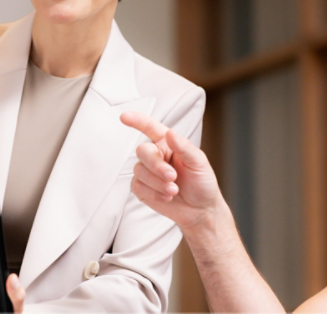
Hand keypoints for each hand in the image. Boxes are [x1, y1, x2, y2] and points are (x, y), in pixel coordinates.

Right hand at [120, 111, 225, 231]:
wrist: (200, 210)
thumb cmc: (202, 183)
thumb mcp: (199, 163)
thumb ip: (184, 147)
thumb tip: (170, 133)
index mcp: (167, 144)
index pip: (149, 127)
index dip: (137, 121)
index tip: (124, 117)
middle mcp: (155, 155)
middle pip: (142, 152)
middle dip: (156, 166)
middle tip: (172, 177)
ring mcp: (147, 172)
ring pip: (139, 171)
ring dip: (157, 183)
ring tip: (173, 191)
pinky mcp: (142, 188)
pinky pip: (137, 187)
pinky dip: (153, 193)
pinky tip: (166, 197)